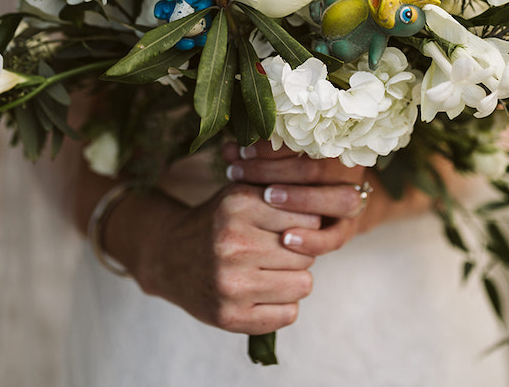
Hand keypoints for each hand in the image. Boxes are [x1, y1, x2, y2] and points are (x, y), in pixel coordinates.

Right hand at [112, 183, 320, 334]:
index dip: (303, 226)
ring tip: (269, 273)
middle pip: (307, 254)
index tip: (286, 229)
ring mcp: (230, 282)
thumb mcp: (241, 193)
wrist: (168, 257)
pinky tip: (262, 295)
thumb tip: (339, 203)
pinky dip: (282, 307)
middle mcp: (233, 243)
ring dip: (292, 281)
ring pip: (303, 284)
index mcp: (238, 206)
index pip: (308, 221)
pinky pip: (288, 314)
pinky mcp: (229, 316)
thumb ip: (283, 193)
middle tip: (274, 254)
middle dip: (298, 255)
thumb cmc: (217, 223)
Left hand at [222, 141, 373, 256]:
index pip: (306, 139)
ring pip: (340, 199)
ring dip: (302, 199)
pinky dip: (312, 239)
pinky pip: (336, 237)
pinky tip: (286, 240)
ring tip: (268, 199)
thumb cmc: (290, 180)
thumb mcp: (272, 166)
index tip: (243, 152)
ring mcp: (352, 202)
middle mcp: (348, 172)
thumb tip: (228, 149)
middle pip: (321, 167)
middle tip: (243, 173)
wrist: (324, 211)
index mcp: (333, 147)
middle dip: (278, 170)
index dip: (273, 146)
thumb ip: (253, 158)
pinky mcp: (347, 232)